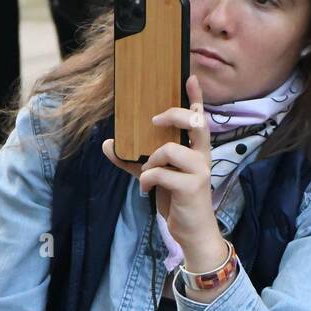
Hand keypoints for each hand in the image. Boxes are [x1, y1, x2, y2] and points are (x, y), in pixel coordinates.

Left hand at [101, 74, 215, 244]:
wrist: (192, 233)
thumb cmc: (177, 202)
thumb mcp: (155, 177)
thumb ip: (134, 161)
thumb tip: (108, 144)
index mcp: (196, 151)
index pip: (199, 119)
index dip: (196, 97)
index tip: (190, 77)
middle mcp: (202, 157)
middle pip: (195, 122)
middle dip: (174, 115)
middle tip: (154, 120)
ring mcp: (199, 171)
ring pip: (170, 149)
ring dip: (151, 160)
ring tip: (147, 173)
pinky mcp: (192, 187)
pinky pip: (161, 172)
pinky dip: (148, 179)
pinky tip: (146, 188)